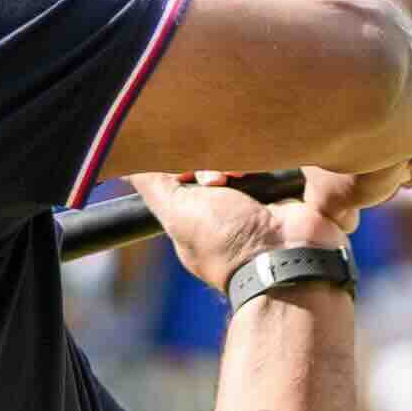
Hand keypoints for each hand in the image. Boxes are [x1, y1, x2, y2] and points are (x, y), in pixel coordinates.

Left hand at [140, 169, 353, 292]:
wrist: (286, 255)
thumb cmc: (227, 244)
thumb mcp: (177, 212)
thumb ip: (152, 185)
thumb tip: (125, 159)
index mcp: (198, 216)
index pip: (184, 171)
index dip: (186, 166)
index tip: (192, 177)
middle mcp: (227, 207)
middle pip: (212, 160)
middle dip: (213, 163)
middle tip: (218, 179)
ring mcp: (258, 197)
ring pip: (240, 155)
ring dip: (239, 159)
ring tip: (243, 176)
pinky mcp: (284, 186)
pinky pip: (269, 155)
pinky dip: (264, 156)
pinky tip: (261, 168)